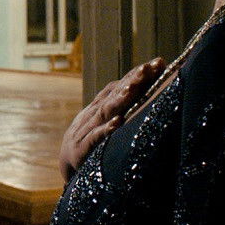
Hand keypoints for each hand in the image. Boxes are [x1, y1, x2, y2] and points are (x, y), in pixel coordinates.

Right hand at [59, 58, 165, 182]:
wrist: (66, 162)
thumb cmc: (93, 138)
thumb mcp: (106, 119)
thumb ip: (122, 104)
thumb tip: (146, 86)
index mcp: (101, 105)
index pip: (120, 85)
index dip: (137, 74)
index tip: (158, 63)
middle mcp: (94, 113)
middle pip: (114, 94)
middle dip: (132, 80)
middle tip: (149, 68)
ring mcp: (87, 130)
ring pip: (106, 111)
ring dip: (120, 99)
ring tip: (134, 88)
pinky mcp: (83, 149)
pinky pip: (95, 138)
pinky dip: (106, 129)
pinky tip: (119, 122)